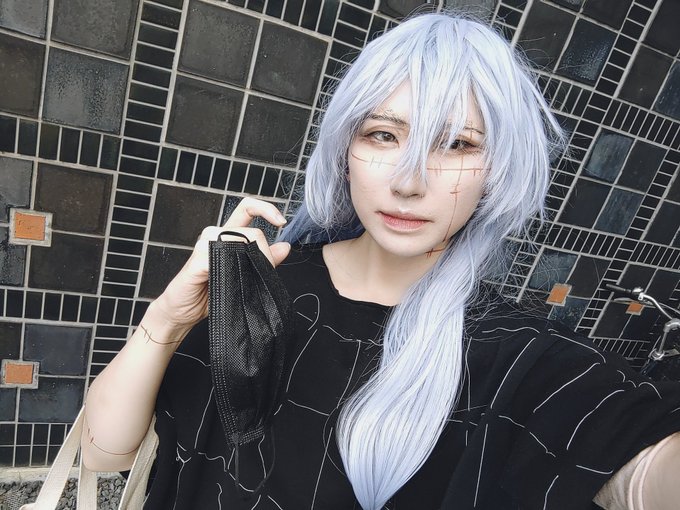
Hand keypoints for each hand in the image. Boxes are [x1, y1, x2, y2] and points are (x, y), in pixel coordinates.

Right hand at [153, 197, 290, 327]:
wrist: (181, 312)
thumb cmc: (208, 294)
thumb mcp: (244, 277)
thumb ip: (263, 260)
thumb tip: (285, 247)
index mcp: (228, 236)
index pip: (248, 209)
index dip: (266, 209)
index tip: (281, 221)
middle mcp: (216, 236)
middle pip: (252, 229)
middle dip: (266, 252)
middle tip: (266, 271)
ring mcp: (205, 245)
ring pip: (240, 239)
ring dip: (252, 260)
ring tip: (246, 280)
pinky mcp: (197, 259)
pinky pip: (222, 254)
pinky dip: (232, 267)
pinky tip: (228, 279)